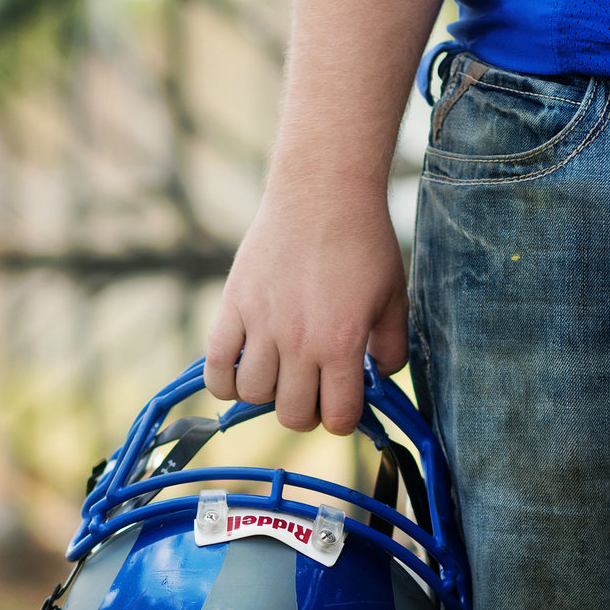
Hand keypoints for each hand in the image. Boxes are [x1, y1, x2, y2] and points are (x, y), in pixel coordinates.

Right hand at [204, 179, 407, 434]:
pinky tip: (241, 369)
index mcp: (341, 344)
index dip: (342, 418)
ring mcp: (262, 325)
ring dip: (267, 393)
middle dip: (305, 410)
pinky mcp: (234, 307)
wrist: (323, 191)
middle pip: (292, 415)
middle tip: (311, 386)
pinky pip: (216, 368)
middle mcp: (299, 342)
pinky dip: (225, 381)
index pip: (336, 419)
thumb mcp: (394, 297)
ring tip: (278, 371)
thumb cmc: (364, 242)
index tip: (342, 401)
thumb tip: (379, 379)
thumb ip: (393, 347)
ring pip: (252, 396)